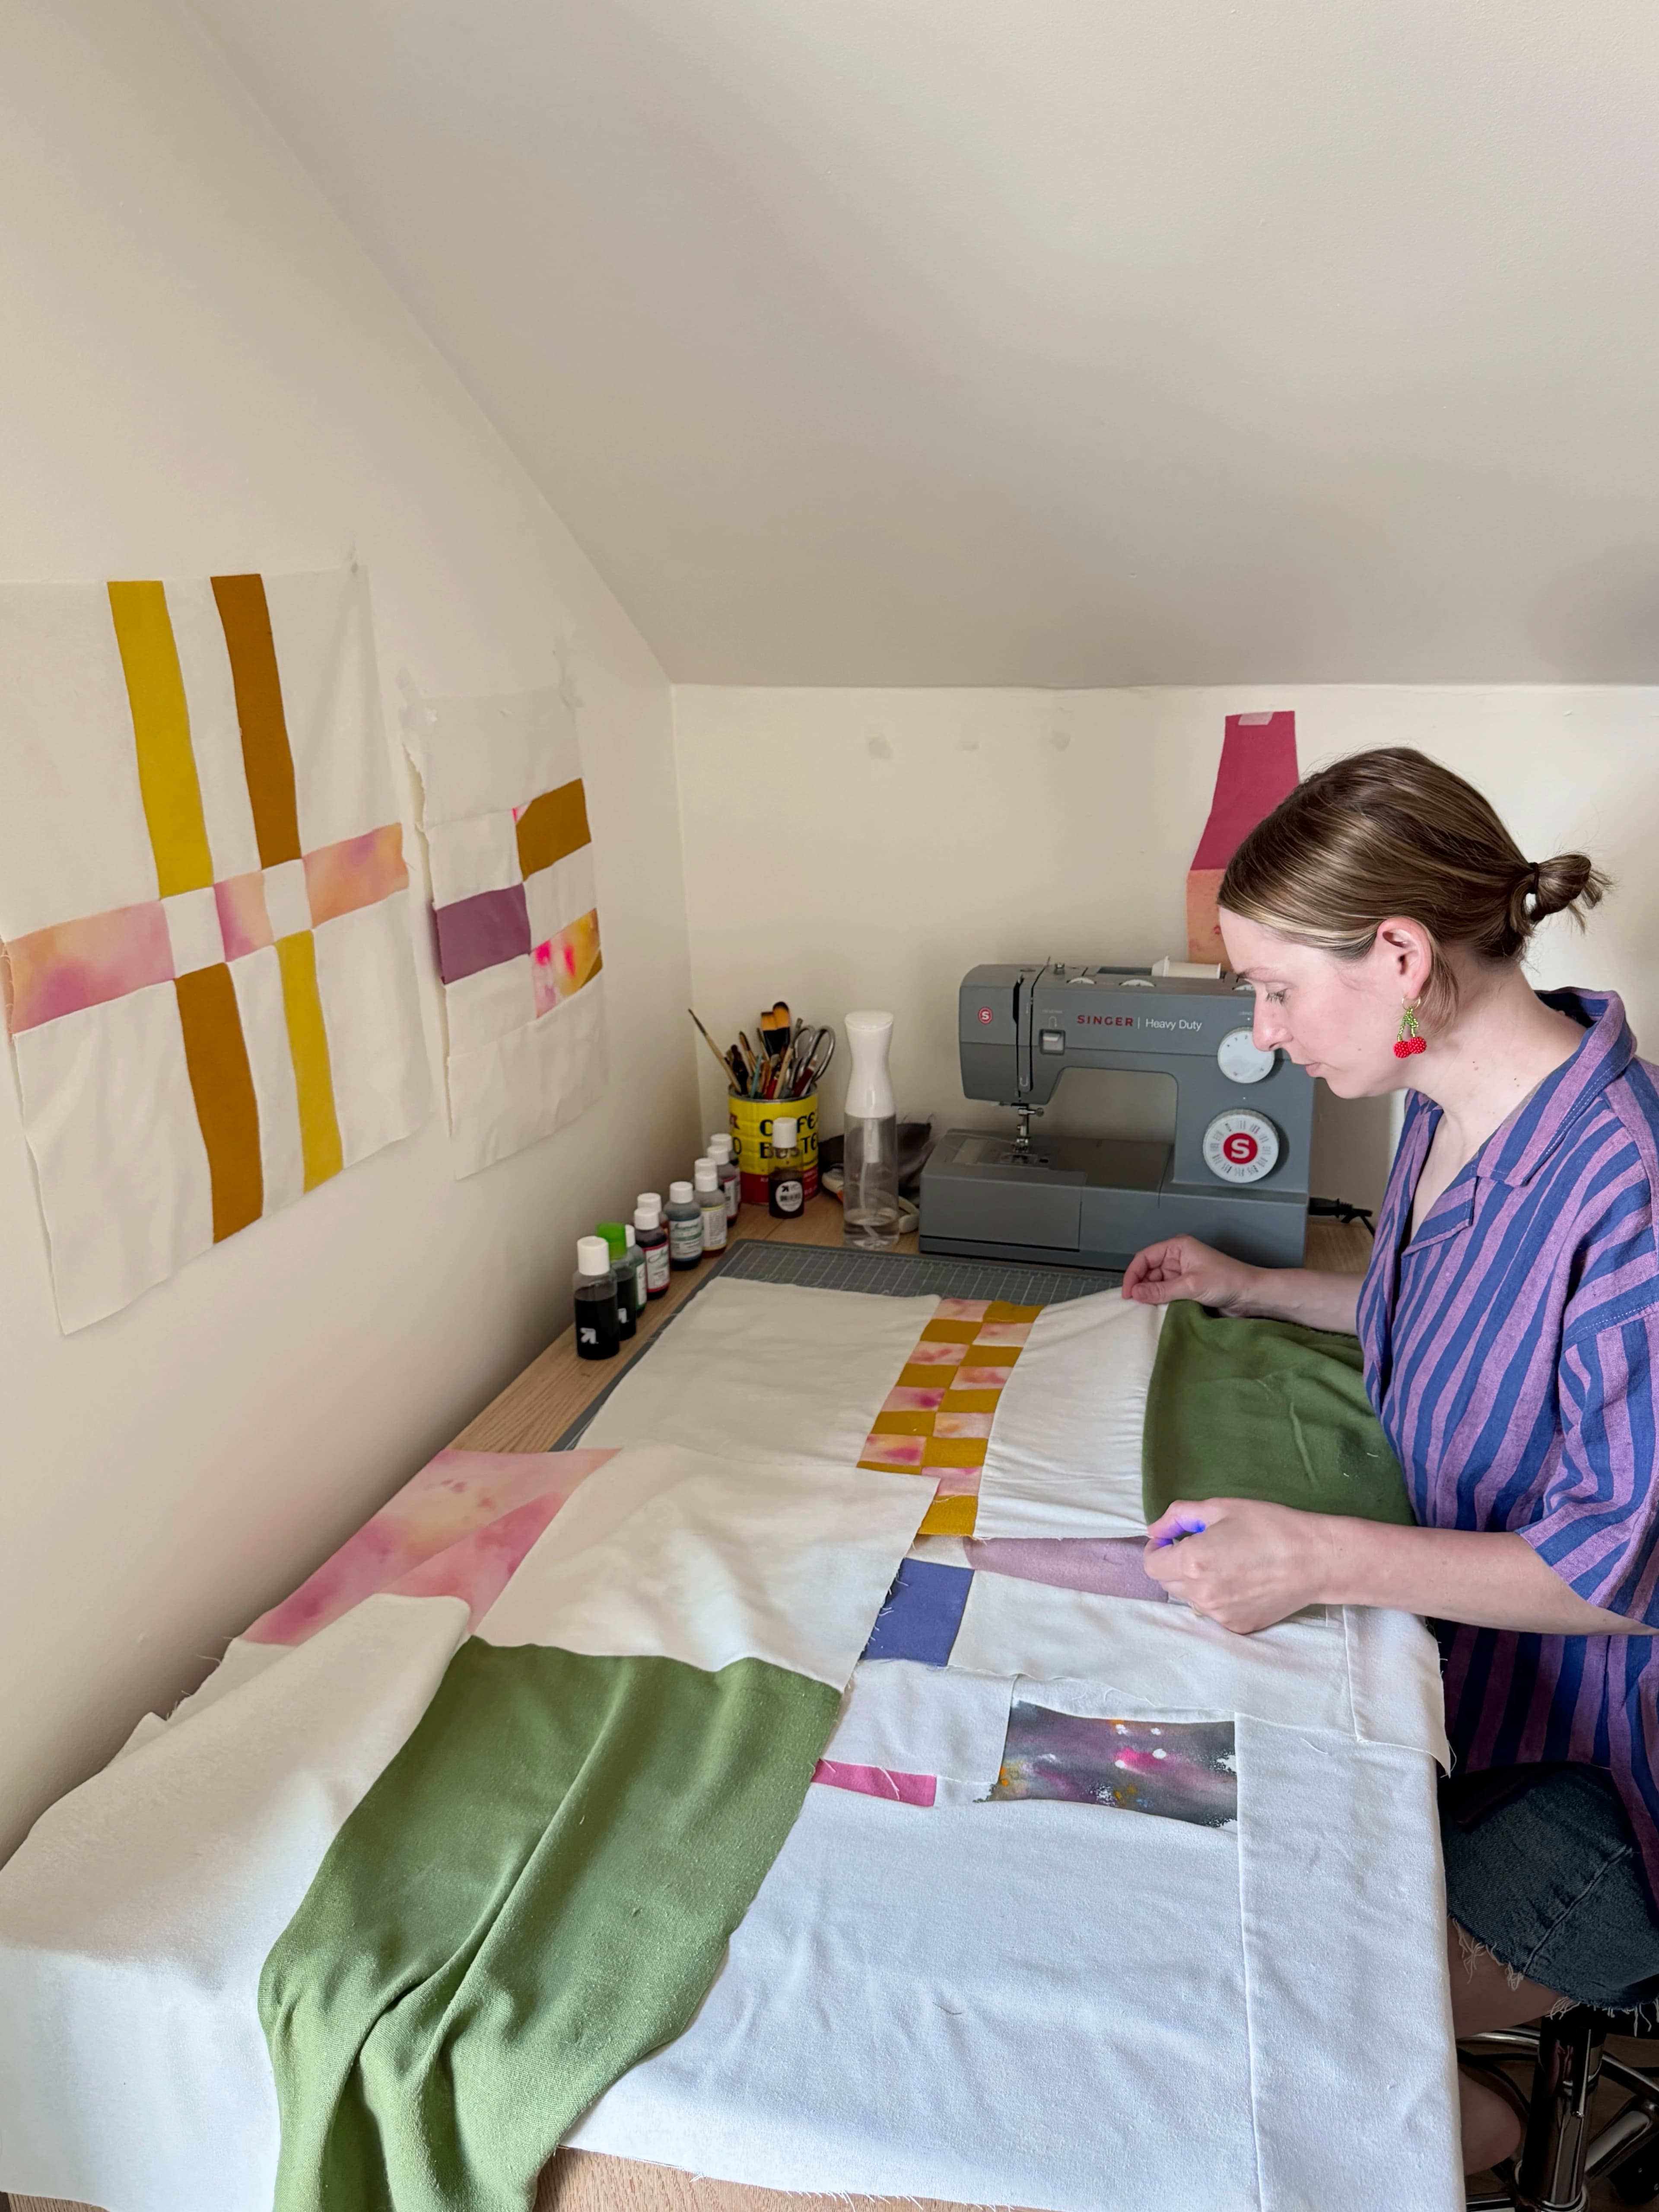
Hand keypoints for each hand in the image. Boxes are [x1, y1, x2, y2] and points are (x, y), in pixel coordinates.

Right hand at [1121, 1235, 1263, 1312]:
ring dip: (1151, 1296)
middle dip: (1140, 1287)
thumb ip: (1161, 1290)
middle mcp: (1177, 1259)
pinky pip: (1167, 1294)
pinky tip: (1156, 1312)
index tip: (1127, 1293)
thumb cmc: (1227, 1281)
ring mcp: (1182, 1274)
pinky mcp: (1187, 1289)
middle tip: (1133, 1306)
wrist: (1252, 1296)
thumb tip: (1134, 1295)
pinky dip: (1160, 1302)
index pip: (1145, 1257)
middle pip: (1148, 1271)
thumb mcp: (1191, 1285)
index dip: (1132, 1274)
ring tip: (1144, 1311)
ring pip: (1156, 1284)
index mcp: (1177, 1248)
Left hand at [1142, 1498, 1338, 1632]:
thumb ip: (1179, 1516)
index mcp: (1193, 1561)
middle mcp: (1202, 1594)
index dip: (1158, 1549)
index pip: (1152, 1565)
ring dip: (1196, 1582)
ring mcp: (1220, 1614)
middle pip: (1168, 1584)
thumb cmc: (1269, 1526)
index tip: (1173, 1539)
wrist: (1315, 1559)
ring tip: (1226, 1563)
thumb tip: (1154, 1530)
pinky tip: (1241, 1581)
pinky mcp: (1238, 1627)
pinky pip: (1214, 1611)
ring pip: (1190, 1599)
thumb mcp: (1221, 1507)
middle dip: (1174, 1565)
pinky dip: (1218, 1597)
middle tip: (1201, 1547)